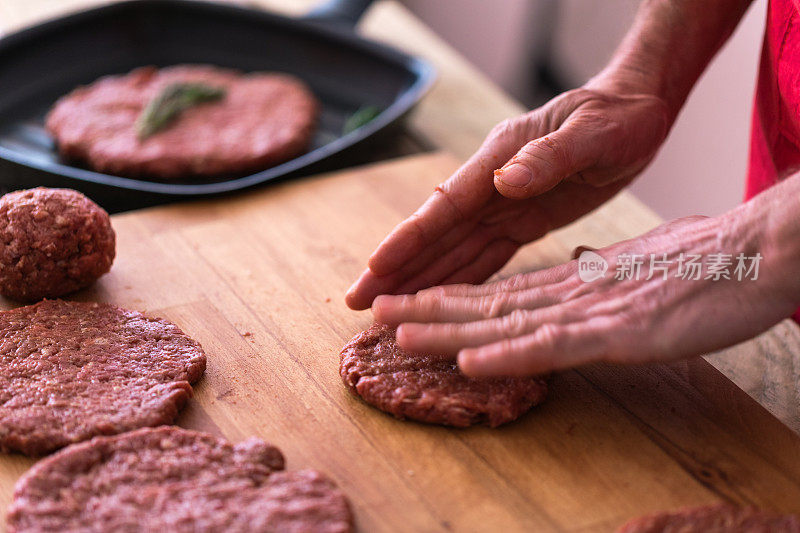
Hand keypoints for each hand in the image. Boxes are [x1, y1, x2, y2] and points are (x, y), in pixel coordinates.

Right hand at [346, 85, 669, 309]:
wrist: (636, 110)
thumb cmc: (616, 116)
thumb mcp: (591, 133)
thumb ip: (548, 157)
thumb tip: (506, 181)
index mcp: (500, 159)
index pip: (445, 205)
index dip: (409, 238)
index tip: (375, 265)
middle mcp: (492, 184)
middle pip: (435, 233)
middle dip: (396, 268)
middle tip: (358, 301)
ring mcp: (503, 203)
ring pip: (453, 249)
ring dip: (420, 279)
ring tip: (385, 308)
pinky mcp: (522, 220)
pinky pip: (485, 255)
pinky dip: (458, 278)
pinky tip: (438, 300)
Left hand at [370, 214, 798, 376]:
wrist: (758, 250)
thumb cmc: (705, 262)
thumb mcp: (642, 268)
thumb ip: (602, 275)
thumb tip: (577, 269)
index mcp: (576, 281)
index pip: (502, 291)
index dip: (453, 299)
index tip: (412, 303)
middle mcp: (573, 293)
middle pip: (489, 304)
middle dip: (430, 311)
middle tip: (378, 314)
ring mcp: (593, 312)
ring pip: (507, 322)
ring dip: (449, 329)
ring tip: (400, 332)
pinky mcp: (621, 332)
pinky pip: (555, 346)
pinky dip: (510, 354)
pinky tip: (470, 361)